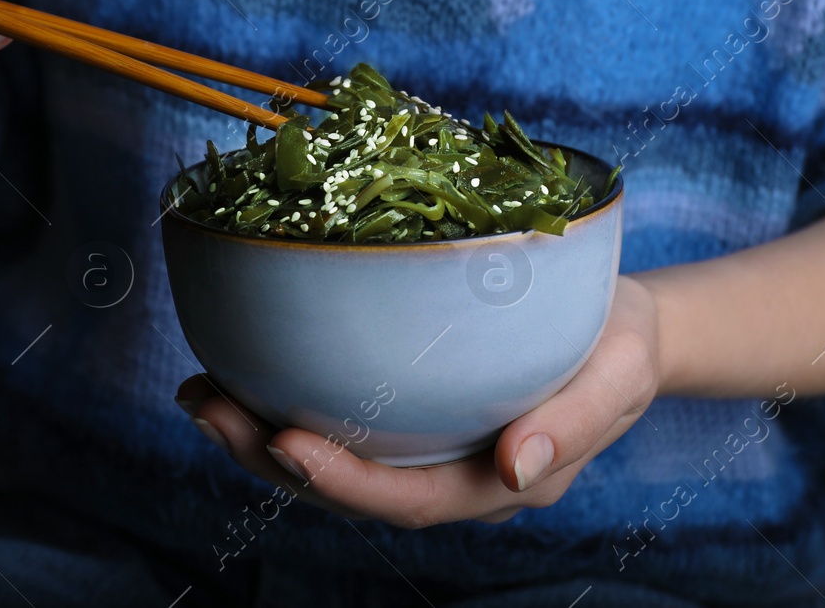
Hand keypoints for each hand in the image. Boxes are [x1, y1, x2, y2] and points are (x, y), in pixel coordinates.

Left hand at [176, 275, 658, 527]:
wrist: (624, 325)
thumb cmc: (621, 345)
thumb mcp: (618, 375)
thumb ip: (576, 424)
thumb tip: (516, 468)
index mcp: (496, 482)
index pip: (407, 500)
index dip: (340, 480)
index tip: (280, 440)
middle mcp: (448, 474)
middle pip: (350, 488)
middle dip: (268, 458)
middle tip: (205, 405)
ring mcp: (425, 446)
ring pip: (332, 459)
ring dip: (258, 433)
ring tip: (199, 392)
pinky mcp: (411, 409)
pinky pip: (342, 419)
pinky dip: (286, 398)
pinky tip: (241, 365)